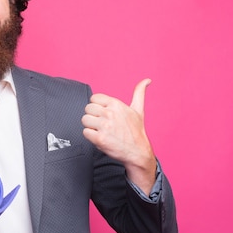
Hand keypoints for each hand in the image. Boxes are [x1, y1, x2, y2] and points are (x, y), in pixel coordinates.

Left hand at [82, 79, 156, 193]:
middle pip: (88, 109)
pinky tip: (101, 138)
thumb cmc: (136, 131)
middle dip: (94, 116)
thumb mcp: (138, 110)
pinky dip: (91, 136)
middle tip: (103, 124)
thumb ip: (139, 93)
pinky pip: (85, 132)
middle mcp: (110, 113)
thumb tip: (147, 80)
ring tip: (102, 131)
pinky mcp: (99, 139)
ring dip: (91, 126)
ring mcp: (104, 126)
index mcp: (116, 104)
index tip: (104, 113)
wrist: (138, 151)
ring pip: (85, 120)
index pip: (94, 98)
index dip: (97, 106)